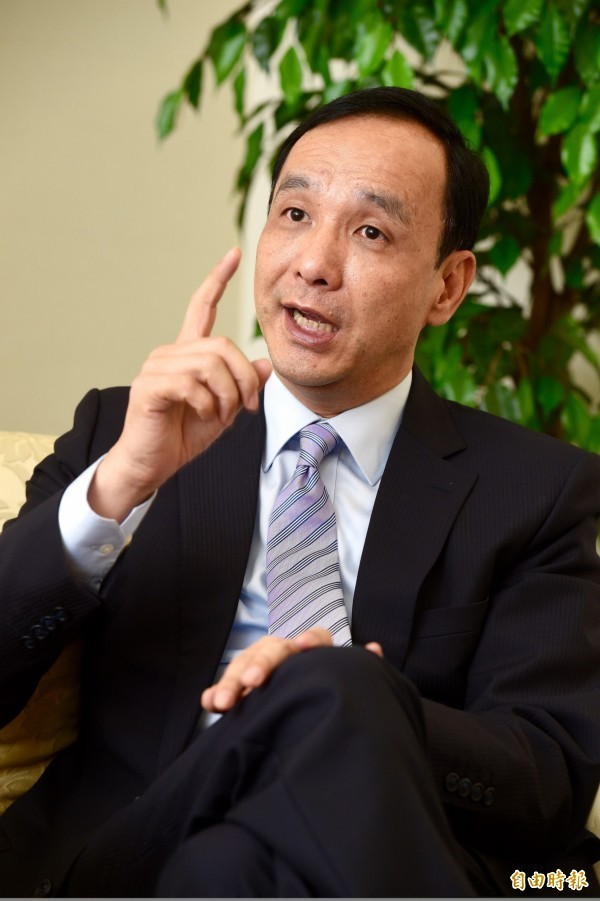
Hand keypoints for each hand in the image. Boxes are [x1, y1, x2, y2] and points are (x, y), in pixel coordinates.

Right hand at [89, 248, 271, 519]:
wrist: (150, 465)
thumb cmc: (182, 437)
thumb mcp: (225, 411)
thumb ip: (243, 387)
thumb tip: (265, 365)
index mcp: (187, 355)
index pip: (201, 307)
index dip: (217, 280)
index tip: (234, 254)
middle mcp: (169, 354)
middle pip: (221, 346)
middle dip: (244, 378)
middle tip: (247, 407)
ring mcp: (156, 368)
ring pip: (209, 364)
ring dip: (227, 394)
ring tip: (223, 415)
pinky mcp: (149, 387)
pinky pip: (191, 383)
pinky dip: (207, 403)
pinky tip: (202, 415)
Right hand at [201, 629, 383, 713]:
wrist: (310, 695)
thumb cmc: (328, 684)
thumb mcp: (345, 676)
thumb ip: (358, 665)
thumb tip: (376, 650)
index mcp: (312, 648)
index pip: (314, 637)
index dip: (308, 641)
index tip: (302, 646)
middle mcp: (284, 651)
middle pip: (270, 651)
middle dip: (259, 665)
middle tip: (252, 684)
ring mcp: (261, 664)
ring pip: (244, 665)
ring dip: (231, 682)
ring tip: (221, 703)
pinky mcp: (243, 682)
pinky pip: (228, 684)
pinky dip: (216, 692)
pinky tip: (209, 703)